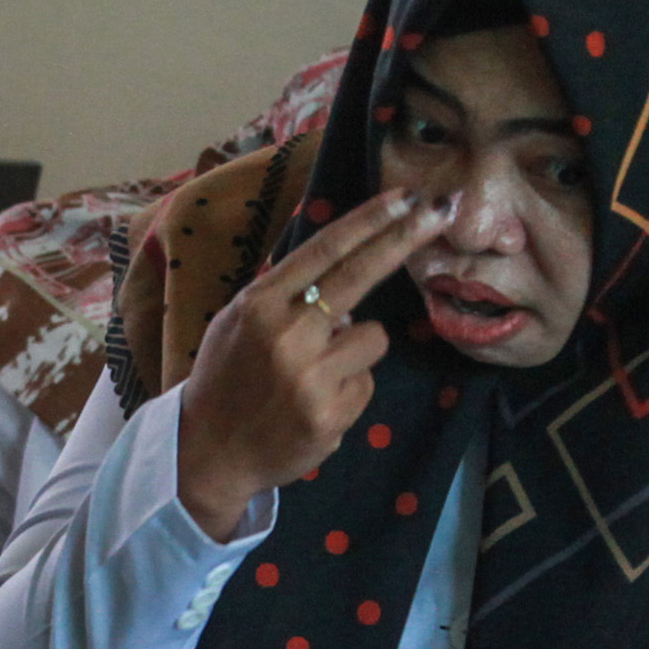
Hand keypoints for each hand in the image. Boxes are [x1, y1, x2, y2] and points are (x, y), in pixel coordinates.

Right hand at [172, 190, 454, 540]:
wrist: (208, 451)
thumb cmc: (227, 378)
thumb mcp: (239, 320)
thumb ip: (286, 292)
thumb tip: (345, 265)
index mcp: (261, 303)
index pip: (326, 250)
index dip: (370, 220)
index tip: (406, 197)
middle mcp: (286, 334)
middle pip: (360, 275)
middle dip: (404, 238)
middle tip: (440, 210)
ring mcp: (309, 377)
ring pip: (374, 337)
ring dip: (357, 349)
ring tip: (317, 372)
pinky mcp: (329, 416)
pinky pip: (367, 383)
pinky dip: (349, 389)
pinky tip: (315, 403)